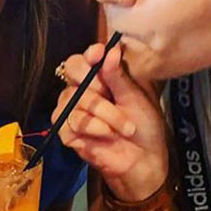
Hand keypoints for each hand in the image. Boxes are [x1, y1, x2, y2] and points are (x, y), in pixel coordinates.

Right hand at [54, 43, 169, 201]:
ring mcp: (71, 109)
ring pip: (77, 99)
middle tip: (115, 98)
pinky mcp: (66, 131)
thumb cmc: (144, 125)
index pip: (84, 58)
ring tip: (124, 127)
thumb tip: (111, 50)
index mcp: (100, 77)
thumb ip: (119, 76)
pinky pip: (72, 121)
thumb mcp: (136, 97)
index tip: (99, 54)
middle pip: (73, 71)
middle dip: (98, 87)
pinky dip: (94, 129)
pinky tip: (107, 136)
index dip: (90, 55)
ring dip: (106, 115)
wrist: (142, 160)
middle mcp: (82, 89)